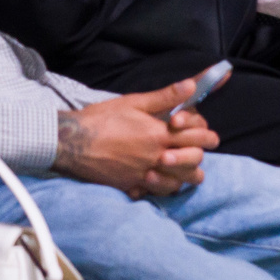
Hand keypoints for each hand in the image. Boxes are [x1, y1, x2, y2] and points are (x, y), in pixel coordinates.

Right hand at [55, 77, 220, 198]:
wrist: (72, 142)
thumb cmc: (101, 119)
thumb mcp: (133, 102)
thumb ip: (165, 96)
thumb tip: (190, 85)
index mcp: (159, 133)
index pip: (198, 136)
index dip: (207, 135)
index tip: (206, 134)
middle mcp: (156, 157)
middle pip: (194, 161)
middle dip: (199, 154)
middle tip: (195, 149)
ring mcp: (145, 174)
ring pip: (180, 182)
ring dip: (184, 174)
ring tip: (181, 166)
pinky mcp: (132, 186)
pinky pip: (158, 193)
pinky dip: (163, 187)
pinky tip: (160, 178)